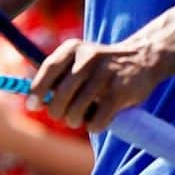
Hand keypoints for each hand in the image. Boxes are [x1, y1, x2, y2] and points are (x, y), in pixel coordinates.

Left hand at [27, 37, 165, 131]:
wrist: (143, 58)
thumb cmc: (101, 66)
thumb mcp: (79, 59)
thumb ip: (59, 74)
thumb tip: (33, 99)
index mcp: (73, 47)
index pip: (49, 69)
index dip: (38, 89)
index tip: (32, 106)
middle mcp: (88, 57)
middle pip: (61, 93)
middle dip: (56, 111)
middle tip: (60, 117)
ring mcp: (106, 74)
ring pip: (77, 108)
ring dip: (74, 120)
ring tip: (76, 120)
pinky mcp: (121, 91)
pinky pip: (98, 118)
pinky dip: (94, 126)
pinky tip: (95, 124)